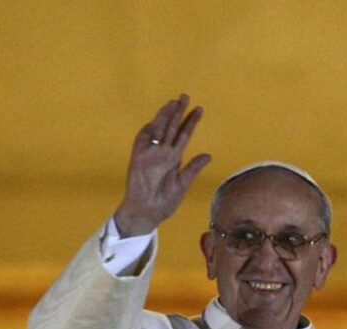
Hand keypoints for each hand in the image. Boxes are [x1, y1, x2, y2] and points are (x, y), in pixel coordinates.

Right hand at [114, 94, 211, 236]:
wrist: (147, 214)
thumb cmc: (164, 202)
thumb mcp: (182, 185)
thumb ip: (193, 169)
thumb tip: (208, 155)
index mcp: (174, 158)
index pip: (183, 135)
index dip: (191, 122)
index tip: (199, 109)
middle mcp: (162, 153)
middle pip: (170, 128)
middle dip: (177, 112)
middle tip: (185, 96)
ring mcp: (150, 155)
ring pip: (157, 131)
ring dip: (164, 117)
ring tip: (173, 103)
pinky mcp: (138, 160)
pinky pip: (141, 141)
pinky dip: (147, 131)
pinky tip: (155, 121)